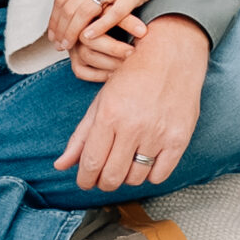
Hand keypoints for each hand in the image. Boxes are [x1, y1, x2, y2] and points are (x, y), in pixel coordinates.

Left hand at [48, 0, 223, 49]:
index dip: (54, 17)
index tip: (52, 32)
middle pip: (68, 6)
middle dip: (59, 28)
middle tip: (57, 45)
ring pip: (83, 12)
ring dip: (72, 32)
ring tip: (68, 46)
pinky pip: (111, 14)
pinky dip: (97, 28)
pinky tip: (89, 38)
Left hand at [53, 17, 209, 190]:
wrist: (171, 57)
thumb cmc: (132, 78)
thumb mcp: (101, 102)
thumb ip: (80, 136)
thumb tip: (60, 166)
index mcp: (109, 114)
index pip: (91, 163)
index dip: (85, 179)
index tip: (85, 182)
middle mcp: (133, 125)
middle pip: (112, 177)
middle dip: (103, 182)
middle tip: (104, 177)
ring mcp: (158, 133)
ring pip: (135, 179)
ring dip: (126, 177)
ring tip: (126, 163)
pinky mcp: (179, 139)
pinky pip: (159, 176)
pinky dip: (150, 174)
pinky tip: (146, 160)